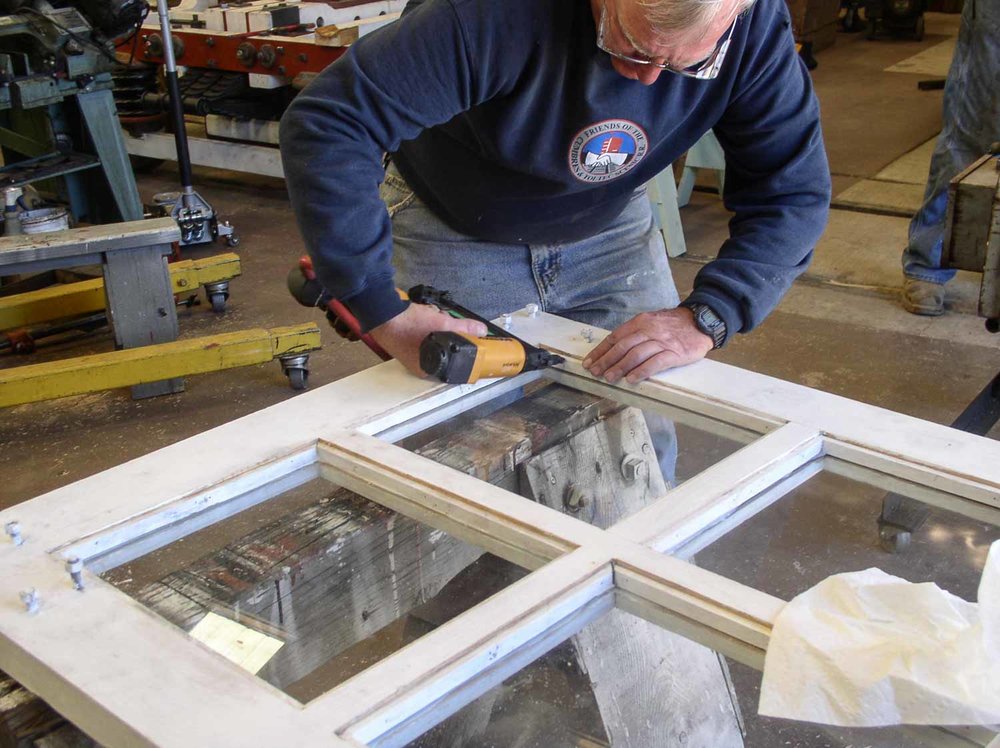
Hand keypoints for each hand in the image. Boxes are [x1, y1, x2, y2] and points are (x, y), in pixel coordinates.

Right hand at [369, 303, 487, 376]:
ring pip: (438, 337)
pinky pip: (427, 331)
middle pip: (448, 348)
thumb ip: (464, 329)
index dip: (464, 350)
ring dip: (438, 323)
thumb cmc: (408, 325)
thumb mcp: (442, 325)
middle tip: (443, 321)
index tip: (471, 341)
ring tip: (430, 315)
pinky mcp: (408, 339)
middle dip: (449, 332)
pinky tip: (424, 313)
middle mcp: (420, 365)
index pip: (455, 364)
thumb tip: (481, 331)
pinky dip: (429, 320)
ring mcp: (413, 352)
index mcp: (428, 370)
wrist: (382, 311)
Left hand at [582, 308, 713, 383]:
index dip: (600, 351)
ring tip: (609, 378)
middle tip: (595, 372)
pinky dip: (641, 371)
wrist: (702, 321)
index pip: (615, 337)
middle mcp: (649, 330)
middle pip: (622, 346)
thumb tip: (613, 348)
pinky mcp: (674, 353)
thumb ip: (634, 333)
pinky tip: (631, 379)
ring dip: (620, 367)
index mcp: (640, 322)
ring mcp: (662, 342)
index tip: (589, 362)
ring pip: (635, 355)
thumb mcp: (651, 322)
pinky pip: (655, 363)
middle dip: (606, 361)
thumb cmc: (673, 325)